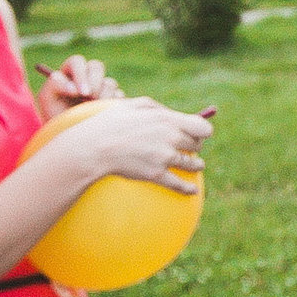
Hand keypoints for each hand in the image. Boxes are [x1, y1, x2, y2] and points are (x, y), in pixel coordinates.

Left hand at [37, 55, 123, 119]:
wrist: (69, 137)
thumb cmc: (54, 116)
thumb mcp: (46, 99)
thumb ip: (55, 84)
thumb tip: (74, 87)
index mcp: (69, 73)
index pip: (77, 62)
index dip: (80, 74)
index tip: (80, 92)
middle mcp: (87, 78)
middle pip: (97, 66)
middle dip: (94, 82)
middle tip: (89, 98)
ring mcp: (101, 88)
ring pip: (110, 83)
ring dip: (102, 97)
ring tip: (91, 112)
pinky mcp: (113, 99)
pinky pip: (119, 96)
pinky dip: (110, 105)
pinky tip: (100, 115)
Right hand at [50, 98, 211, 194]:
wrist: (93, 148)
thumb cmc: (111, 123)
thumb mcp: (135, 105)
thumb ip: (159, 108)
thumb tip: (176, 115)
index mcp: (167, 120)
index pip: (203, 128)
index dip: (202, 131)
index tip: (199, 134)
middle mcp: (170, 138)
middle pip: (197, 145)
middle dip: (195, 146)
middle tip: (190, 147)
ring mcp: (164, 158)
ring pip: (192, 164)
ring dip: (196, 165)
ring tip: (197, 165)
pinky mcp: (156, 175)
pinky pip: (179, 185)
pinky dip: (188, 189)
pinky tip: (193, 191)